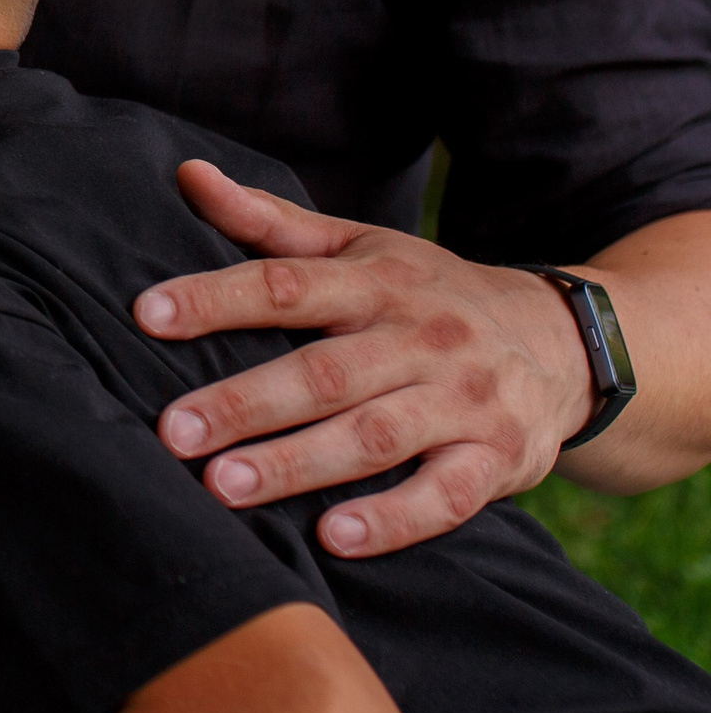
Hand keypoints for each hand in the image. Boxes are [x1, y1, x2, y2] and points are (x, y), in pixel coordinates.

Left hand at [134, 161, 593, 558]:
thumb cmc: (428, 297)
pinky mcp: (498, 458)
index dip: (215, 298)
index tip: (146, 314)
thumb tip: (188, 174)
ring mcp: (463, 401)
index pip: (285, 284)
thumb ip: (270, 223)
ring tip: (223, 487)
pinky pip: (445, 495)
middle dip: (244, 403)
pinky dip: (393, 519)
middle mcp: (420, 338)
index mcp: (376, 283)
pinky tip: (334, 538)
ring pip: (374, 436)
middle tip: (172, 432)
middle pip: (323, 372)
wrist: (566, 344)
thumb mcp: (360, 246)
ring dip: (297, 463)